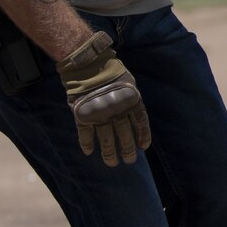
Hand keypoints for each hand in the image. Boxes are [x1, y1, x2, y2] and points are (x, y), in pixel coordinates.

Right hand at [57, 31, 151, 165]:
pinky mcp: (83, 115)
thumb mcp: (129, 83)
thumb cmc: (110, 70)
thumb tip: (135, 119)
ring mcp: (100, 113)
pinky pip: (85, 134)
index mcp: (131, 100)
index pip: (141, 122)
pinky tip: (88, 152)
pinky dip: (86, 144)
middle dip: (128, 150)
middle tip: (129, 161)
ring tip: (112, 163)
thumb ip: (131, 100)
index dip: (143, 136)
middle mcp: (117, 109)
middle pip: (125, 134)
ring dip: (109, 153)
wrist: (87, 63)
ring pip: (106, 139)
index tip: (143, 148)